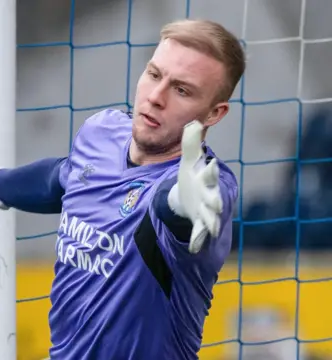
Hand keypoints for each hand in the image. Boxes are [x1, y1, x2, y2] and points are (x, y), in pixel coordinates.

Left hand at [168, 121, 222, 253]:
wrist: (191, 196)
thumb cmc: (192, 177)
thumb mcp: (189, 161)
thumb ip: (190, 144)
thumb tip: (193, 122)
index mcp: (205, 178)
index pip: (209, 173)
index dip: (209, 169)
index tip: (209, 163)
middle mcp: (209, 195)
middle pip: (214, 198)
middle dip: (216, 201)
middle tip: (218, 203)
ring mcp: (205, 211)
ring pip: (211, 217)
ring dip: (211, 222)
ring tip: (212, 228)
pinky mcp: (199, 223)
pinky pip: (198, 232)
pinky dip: (197, 240)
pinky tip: (193, 249)